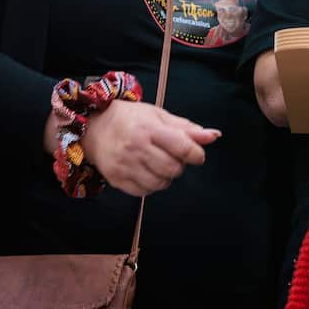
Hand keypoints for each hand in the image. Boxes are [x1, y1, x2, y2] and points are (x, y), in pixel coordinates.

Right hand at [81, 100, 220, 196]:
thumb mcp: (159, 116)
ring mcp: (124, 165)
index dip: (197, 154)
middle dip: (180, 165)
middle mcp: (135, 148)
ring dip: (167, 176)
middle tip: (173, 156)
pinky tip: (147, 171)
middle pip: (173, 168)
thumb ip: (187, 128)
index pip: (183, 147)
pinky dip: (151, 185)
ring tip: (159, 163)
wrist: (93, 127)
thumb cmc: (132, 119)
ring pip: (160, 183)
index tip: (197, 155)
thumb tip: (215, 136)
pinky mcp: (116, 179)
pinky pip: (144, 192)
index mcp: (149, 129)